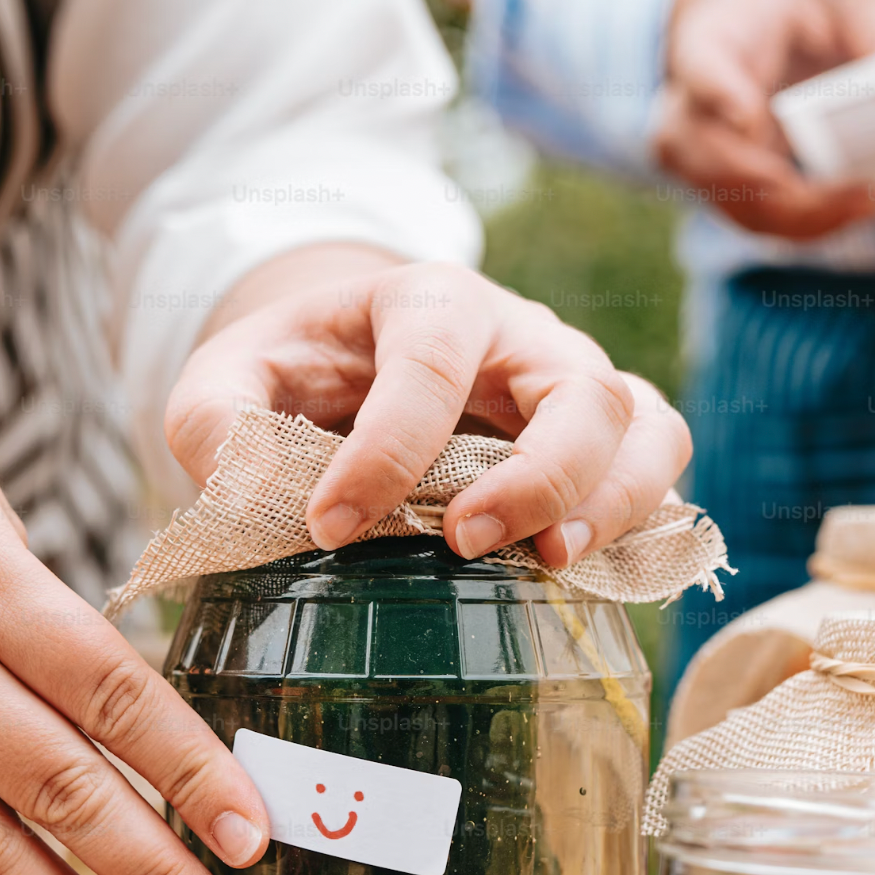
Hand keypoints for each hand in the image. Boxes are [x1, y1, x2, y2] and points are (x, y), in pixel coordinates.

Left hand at [167, 258, 691, 567]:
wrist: (348, 363)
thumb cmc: (295, 373)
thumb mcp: (225, 379)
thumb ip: (214, 422)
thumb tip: (241, 489)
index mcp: (428, 300)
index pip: (430, 361)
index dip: (387, 451)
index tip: (330, 525)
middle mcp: (522, 333)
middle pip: (577, 387)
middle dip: (534, 473)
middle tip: (463, 543)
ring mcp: (576, 384)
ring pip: (643, 425)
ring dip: (611, 500)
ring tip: (549, 562)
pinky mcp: (603, 441)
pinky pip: (661, 469)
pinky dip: (644, 521)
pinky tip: (585, 574)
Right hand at [652, 0, 874, 237]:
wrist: (761, 17)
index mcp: (713, 38)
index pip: (701, 68)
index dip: (719, 94)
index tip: (749, 117)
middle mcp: (690, 104)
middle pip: (713, 161)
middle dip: (785, 190)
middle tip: (860, 191)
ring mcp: (701, 155)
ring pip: (735, 205)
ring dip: (804, 218)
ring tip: (868, 203)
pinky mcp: (726, 185)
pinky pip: (758, 219)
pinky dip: (807, 225)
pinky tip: (854, 208)